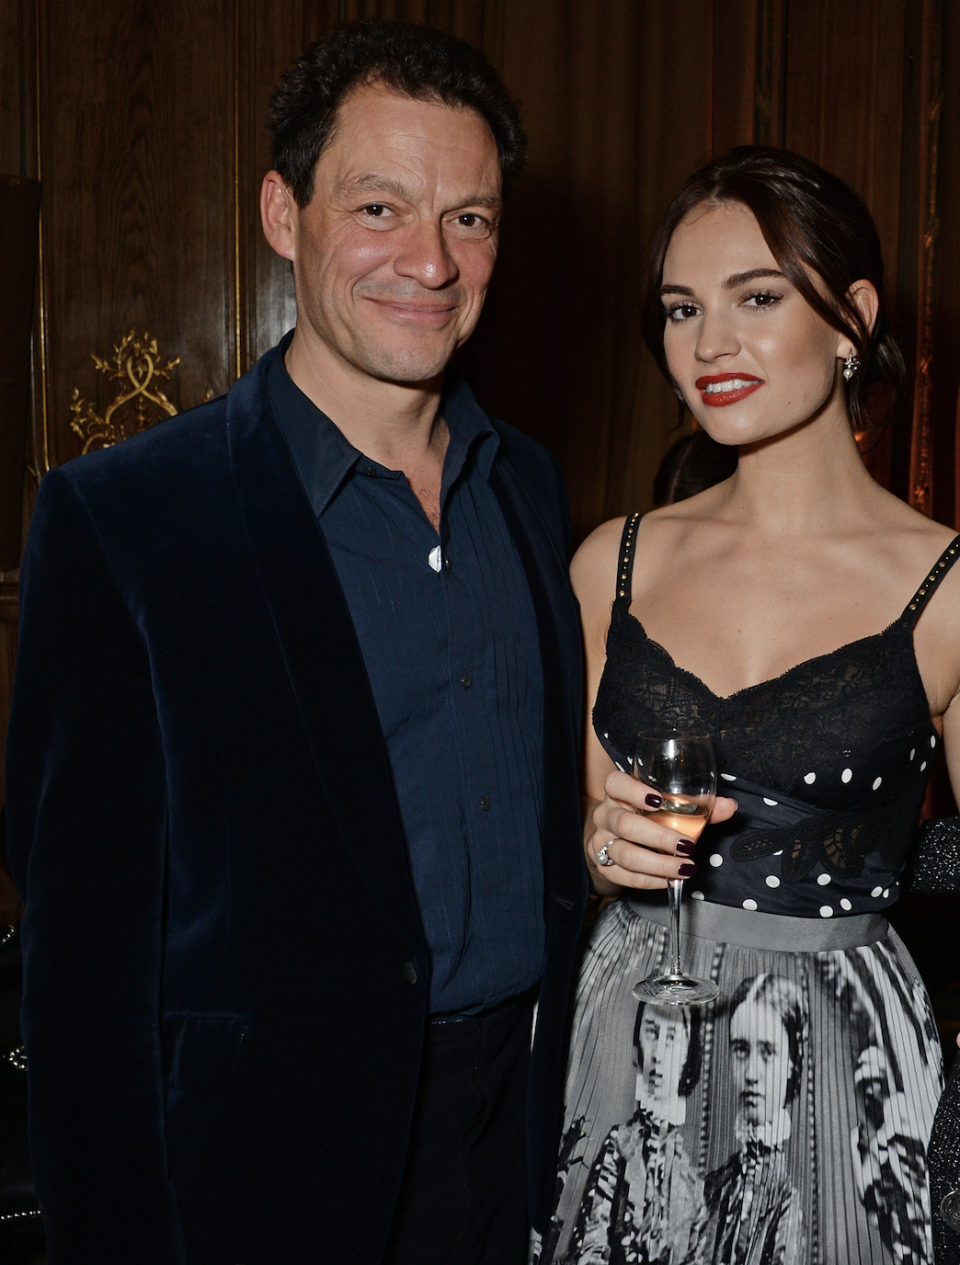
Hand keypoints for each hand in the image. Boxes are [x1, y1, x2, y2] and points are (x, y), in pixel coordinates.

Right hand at [584, 768, 737, 895]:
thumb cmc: (646, 818)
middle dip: (659, 836)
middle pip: (625, 824)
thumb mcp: (667, 808)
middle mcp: (606, 815)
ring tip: (685, 867)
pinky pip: (624, 875)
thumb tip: (729, 806)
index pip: (616, 784)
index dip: (634, 791)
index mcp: (619, 793)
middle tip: (687, 845)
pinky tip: (669, 879)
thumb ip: (697, 806)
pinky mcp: (603, 865)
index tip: (658, 800)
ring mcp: (601, 841)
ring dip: (658, 863)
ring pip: (625, 853)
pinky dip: (650, 880)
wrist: (615, 841)